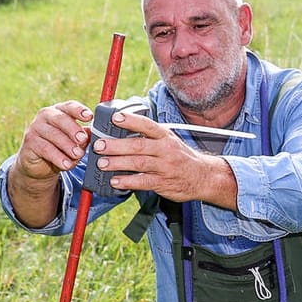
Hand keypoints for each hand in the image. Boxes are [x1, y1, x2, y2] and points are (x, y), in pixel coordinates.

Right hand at [15, 100, 92, 180]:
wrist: (40, 165)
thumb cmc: (60, 149)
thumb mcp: (75, 143)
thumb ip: (83, 137)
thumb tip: (92, 133)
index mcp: (60, 111)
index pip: (69, 106)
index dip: (79, 110)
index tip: (90, 117)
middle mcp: (46, 116)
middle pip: (61, 118)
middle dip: (73, 129)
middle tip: (82, 139)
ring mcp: (36, 128)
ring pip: (53, 134)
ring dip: (67, 146)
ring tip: (78, 155)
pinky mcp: (29, 142)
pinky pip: (45, 148)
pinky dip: (58, 157)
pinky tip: (66, 164)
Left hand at [94, 110, 232, 204]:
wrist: (203, 176)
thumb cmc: (180, 157)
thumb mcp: (169, 140)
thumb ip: (149, 137)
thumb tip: (120, 133)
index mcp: (165, 136)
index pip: (147, 125)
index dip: (131, 121)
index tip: (115, 118)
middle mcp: (165, 150)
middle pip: (138, 146)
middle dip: (116, 145)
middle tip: (99, 145)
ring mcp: (165, 167)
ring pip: (139, 163)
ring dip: (118, 163)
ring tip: (102, 163)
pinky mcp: (163, 183)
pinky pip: (143, 182)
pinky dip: (127, 182)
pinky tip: (115, 181)